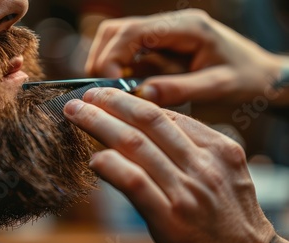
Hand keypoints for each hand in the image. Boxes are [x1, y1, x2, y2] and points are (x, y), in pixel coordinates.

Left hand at [64, 87, 285, 242]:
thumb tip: (151, 127)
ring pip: (135, 144)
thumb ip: (193, 149)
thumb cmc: (230, 217)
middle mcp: (202, 165)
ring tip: (77, 113)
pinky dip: (110, 165)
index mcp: (217, 149)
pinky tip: (94, 159)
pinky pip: (133, 182)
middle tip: (86, 95)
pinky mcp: (169, 218)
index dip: (132, 102)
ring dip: (99, 124)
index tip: (109, 97)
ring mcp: (185, 190)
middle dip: (111, 102)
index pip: (168, 115)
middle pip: (148, 121)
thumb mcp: (224, 173)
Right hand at [85, 9, 287, 106]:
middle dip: (103, 60)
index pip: (133, 33)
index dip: (112, 58)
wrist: (260, 75)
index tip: (110, 87)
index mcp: (186, 28)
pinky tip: (122, 88)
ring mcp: (162, 33)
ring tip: (111, 91)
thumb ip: (180, 90)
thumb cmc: (245, 79)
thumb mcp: (217, 88)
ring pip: (116, 38)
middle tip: (105, 91)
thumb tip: (142, 96)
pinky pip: (126, 52)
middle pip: (117, 31)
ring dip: (106, 63)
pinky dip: (116, 69)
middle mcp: (170, 24)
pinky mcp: (158, 46)